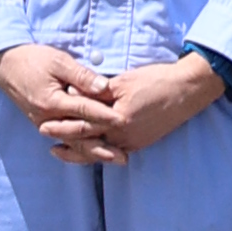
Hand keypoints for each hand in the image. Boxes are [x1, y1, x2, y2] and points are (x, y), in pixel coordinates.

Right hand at [0, 40, 119, 158]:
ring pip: (73, 142)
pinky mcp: (45, 123)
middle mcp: (48, 118)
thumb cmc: (33, 59)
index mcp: (52, 102)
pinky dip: (81, 148)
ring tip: (116, 159)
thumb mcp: (59, 61)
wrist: (6, 65)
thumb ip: (81, 75)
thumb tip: (104, 86)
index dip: (105, 116)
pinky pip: (66, 139)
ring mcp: (45, 123)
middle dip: (103, 147)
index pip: (84, 111)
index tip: (124, 121)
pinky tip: (95, 154)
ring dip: (94, 152)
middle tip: (124, 157)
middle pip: (80, 137)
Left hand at [0, 45, 225, 163]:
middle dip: (66, 142)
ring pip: (100, 151)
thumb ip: (98, 92)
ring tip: (61, 150)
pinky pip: (114, 150)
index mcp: (118, 119)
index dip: (62, 125)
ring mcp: (133, 143)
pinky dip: (99, 150)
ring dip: (80, 150)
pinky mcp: (141, 143)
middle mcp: (124, 136)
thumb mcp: (123, 81)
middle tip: (47, 141)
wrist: (187, 90)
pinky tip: (90, 147)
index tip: (44, 124)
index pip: (83, 124)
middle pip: (88, 143)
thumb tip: (74, 95)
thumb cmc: (156, 80)